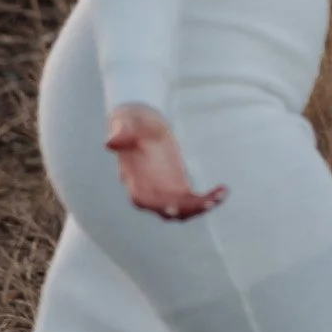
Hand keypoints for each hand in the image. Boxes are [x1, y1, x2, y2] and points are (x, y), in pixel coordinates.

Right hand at [105, 104, 226, 219]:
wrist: (141, 120)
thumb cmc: (131, 121)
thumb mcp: (125, 123)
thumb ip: (121, 133)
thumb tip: (109, 142)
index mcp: (133, 181)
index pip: (144, 200)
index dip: (159, 205)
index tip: (175, 206)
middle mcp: (149, 193)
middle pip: (167, 210)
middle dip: (187, 209)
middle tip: (207, 202)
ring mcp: (165, 192)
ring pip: (183, 210)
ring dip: (201, 207)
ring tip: (219, 196)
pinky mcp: (179, 187)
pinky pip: (194, 201)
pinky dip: (208, 199)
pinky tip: (223, 190)